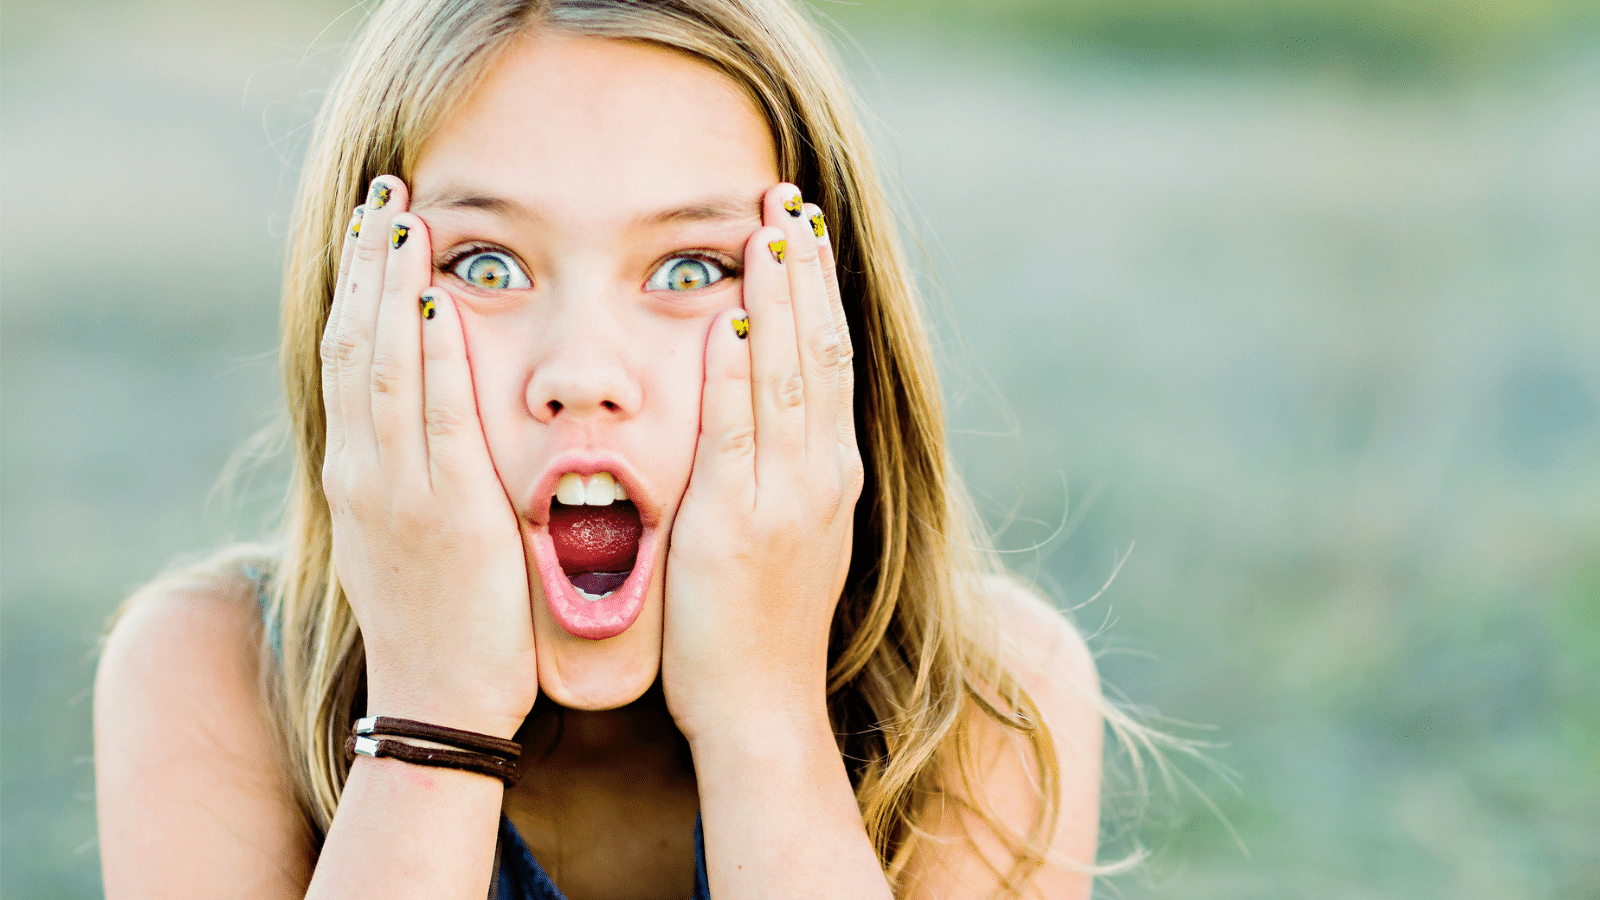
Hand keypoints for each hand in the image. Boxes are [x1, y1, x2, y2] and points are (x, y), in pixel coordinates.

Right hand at [320, 176, 535, 738]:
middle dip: (370, 263)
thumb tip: (424, 422)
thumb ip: (411, 474)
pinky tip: (436, 304)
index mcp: (357, 474)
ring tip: (404, 218)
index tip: (375, 226)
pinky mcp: (447, 512)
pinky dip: (431, 357)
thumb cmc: (440, 622)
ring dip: (394, 286)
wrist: (441, 702)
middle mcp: (364, 471)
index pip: (348, 357)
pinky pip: (435, 418)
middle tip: (384, 193)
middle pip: (355, 343)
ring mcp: (398, 490)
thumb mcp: (408, 537)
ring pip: (383, 366)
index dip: (359, 286)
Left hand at [662, 184, 862, 745]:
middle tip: (788, 195)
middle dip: (804, 267)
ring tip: (768, 227)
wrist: (763, 706)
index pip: (831, 356)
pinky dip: (738, 373)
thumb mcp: (786, 532)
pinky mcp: (741, 525)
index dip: (818, 287)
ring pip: (792, 376)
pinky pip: (741, 433)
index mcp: (830, 472)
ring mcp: (789, 498)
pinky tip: (731, 319)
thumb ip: (777, 466)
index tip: (801, 225)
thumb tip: (757, 404)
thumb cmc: (759, 624)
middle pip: (822, 348)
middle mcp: (822, 474)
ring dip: (780, 297)